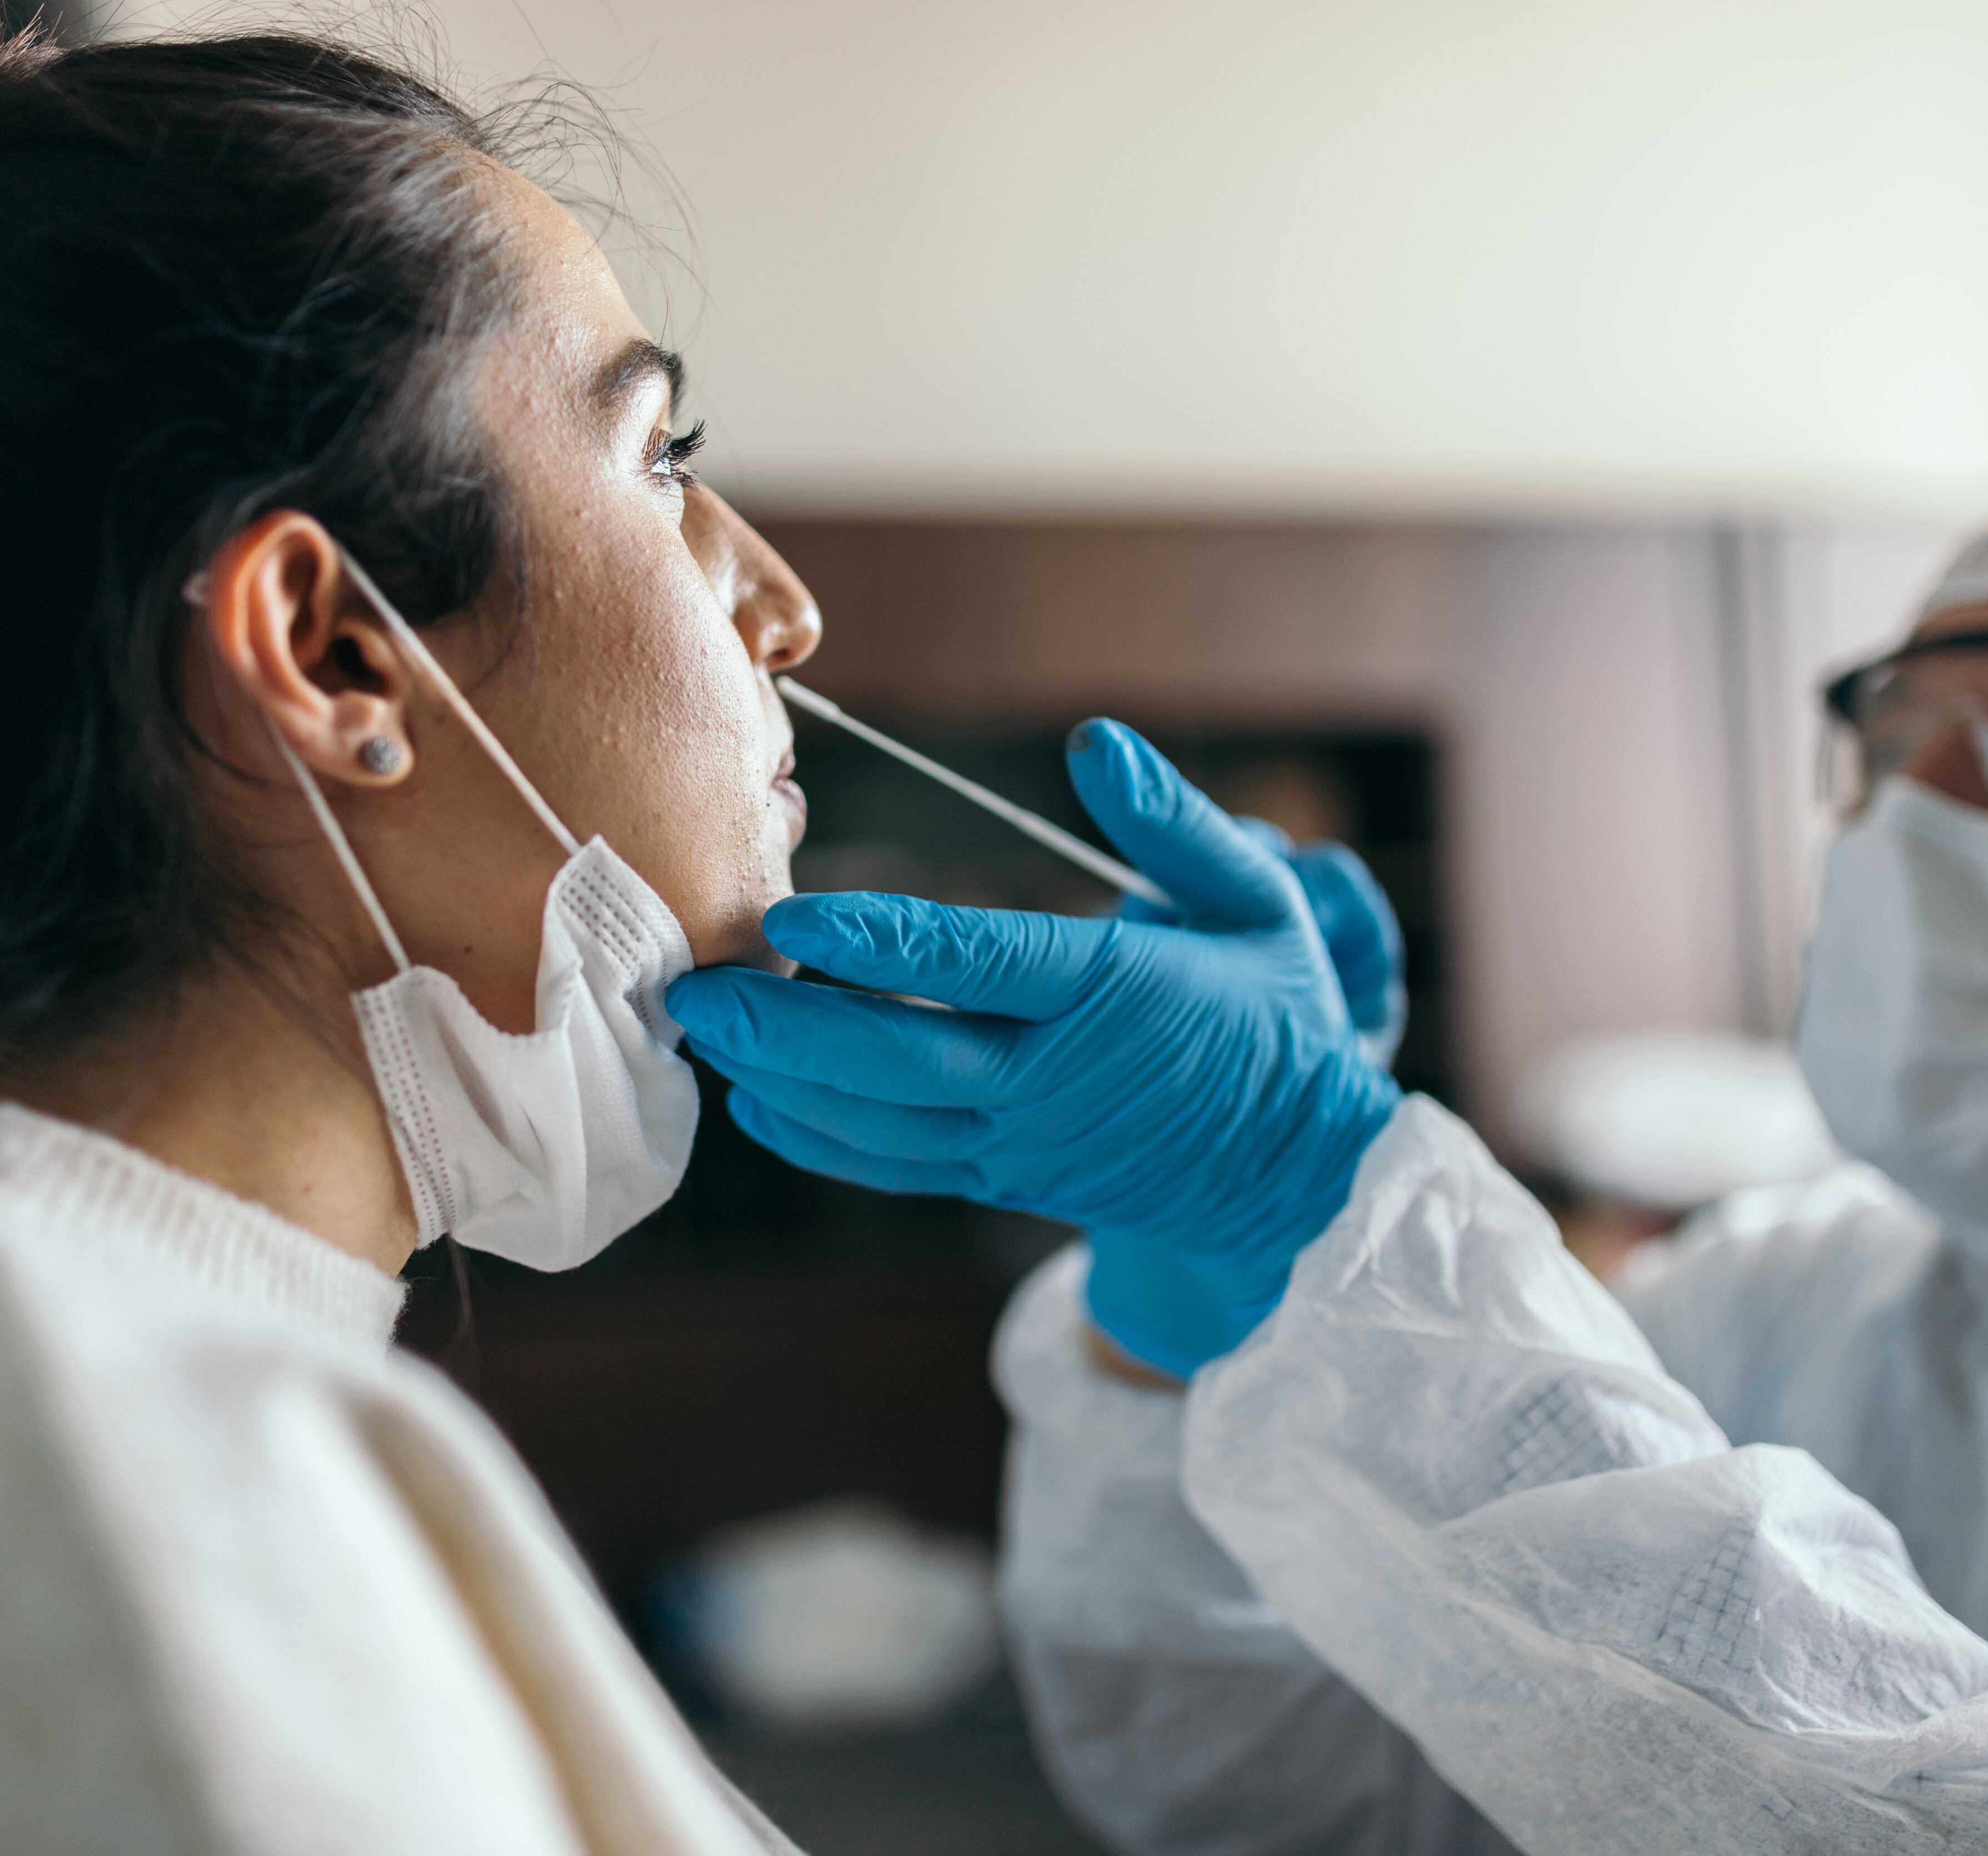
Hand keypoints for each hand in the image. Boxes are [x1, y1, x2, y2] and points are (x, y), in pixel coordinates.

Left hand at [665, 720, 1403, 1377]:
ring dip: (787, 1078)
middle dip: (789, 1027)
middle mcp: (1053, 1077)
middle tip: (695, 990)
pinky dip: (822, 1140)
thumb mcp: (1258, 900)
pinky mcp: (1002, 1180)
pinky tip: (761, 1102)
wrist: (1292, 1178)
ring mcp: (1021, 1141)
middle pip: (902, 1058)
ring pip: (883, 1120)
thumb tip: (1094, 741)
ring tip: (706, 1032)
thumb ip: (1172, 822)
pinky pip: (897, 1168)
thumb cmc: (1273, 1016)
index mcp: (1111, 994)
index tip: (793, 915)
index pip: (978, 963)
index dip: (880, 941)